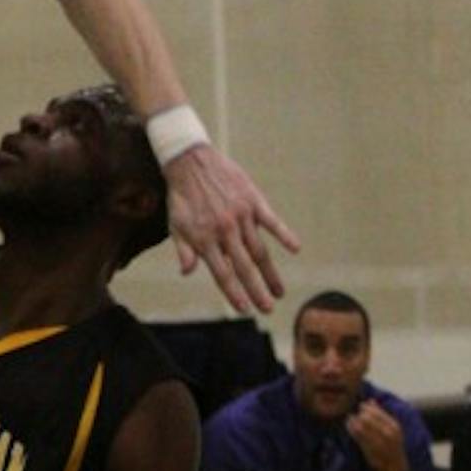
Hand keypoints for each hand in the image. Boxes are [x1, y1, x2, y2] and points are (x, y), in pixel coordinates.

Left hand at [163, 142, 298, 316]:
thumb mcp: (175, 225)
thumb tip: (186, 273)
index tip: (245, 309)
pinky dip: (284, 234)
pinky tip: (296, 248)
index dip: (234, 293)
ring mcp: (241, 216)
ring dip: (270, 273)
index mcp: (205, 239)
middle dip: (257, 291)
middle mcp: (224, 231)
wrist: (189, 161)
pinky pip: (272, 221)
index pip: (222, 273)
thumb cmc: (181, 196)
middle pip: (244, 267)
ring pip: (260, 250)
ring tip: (279, 292)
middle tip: (268, 309)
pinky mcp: (253, 200)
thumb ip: (184, 250)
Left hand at [345, 400, 408, 470]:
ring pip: (361, 427)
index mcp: (394, 426)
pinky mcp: (370, 451)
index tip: (361, 407)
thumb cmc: (392, 444)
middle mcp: (388, 434)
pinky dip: (352, 429)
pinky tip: (349, 426)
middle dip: (359, 415)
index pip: (377, 412)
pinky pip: (358, 437)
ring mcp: (379, 443)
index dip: (367, 408)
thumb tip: (370, 400)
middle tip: (355, 414)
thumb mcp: (391, 428)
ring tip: (350, 419)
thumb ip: (381, 414)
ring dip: (353, 421)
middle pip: (368, 419)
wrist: (395, 466)